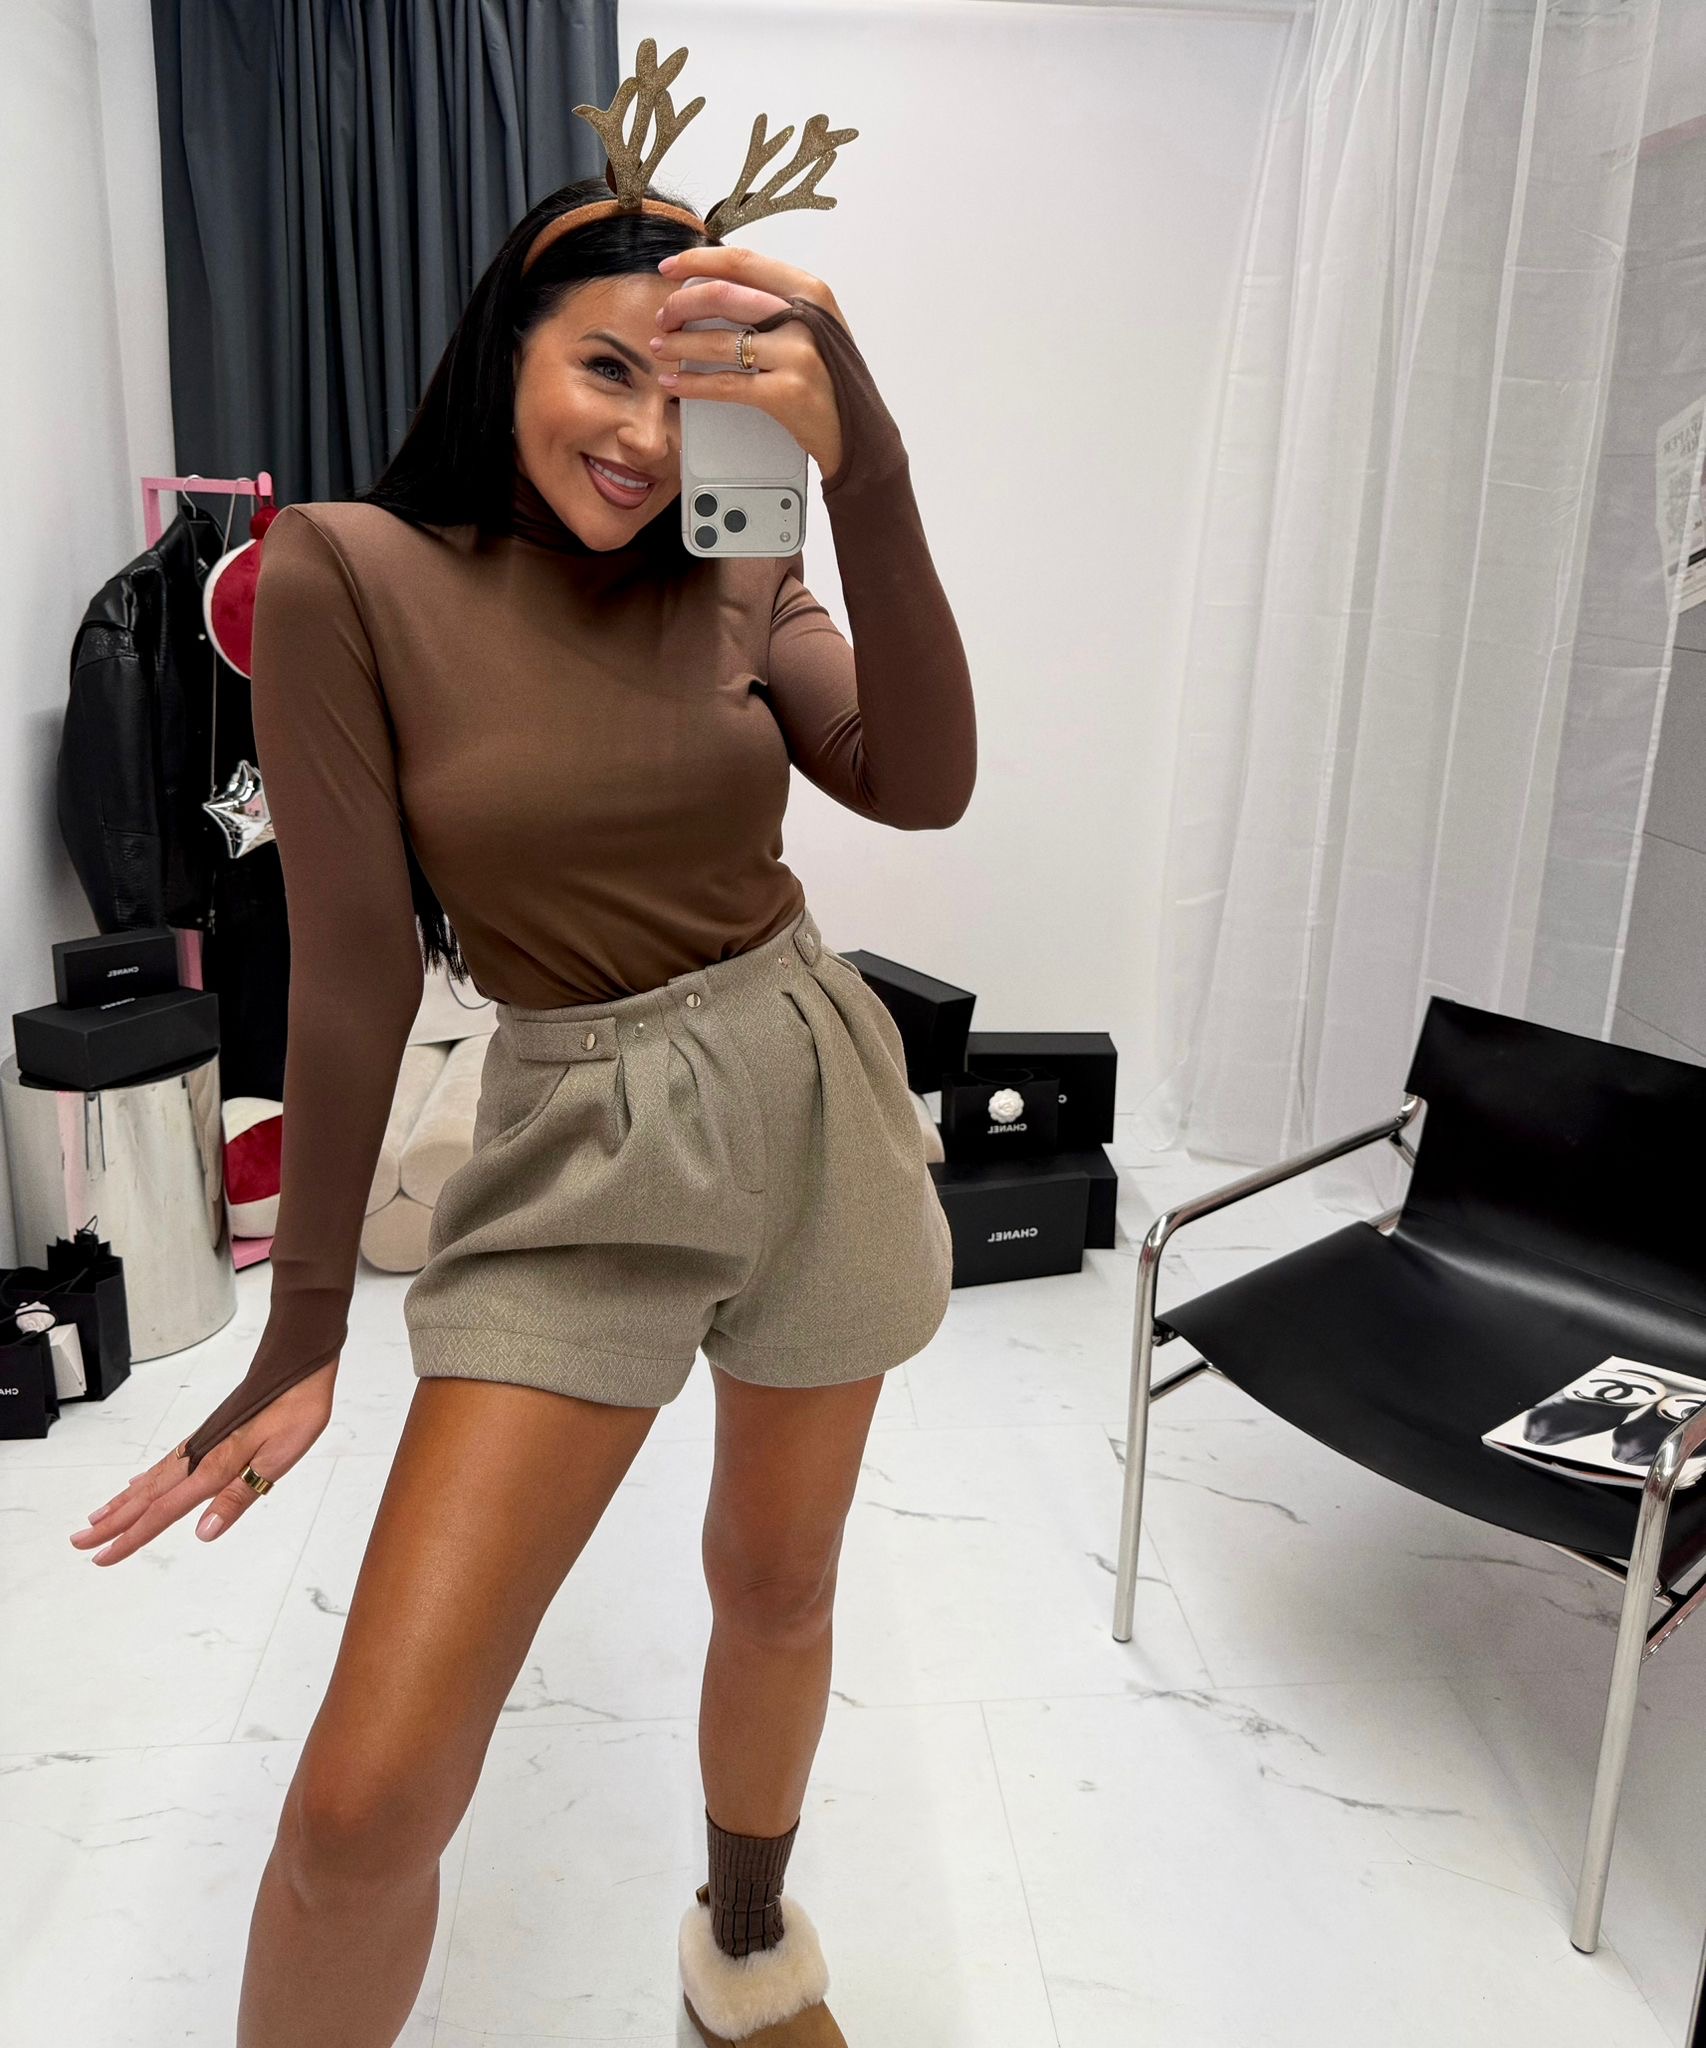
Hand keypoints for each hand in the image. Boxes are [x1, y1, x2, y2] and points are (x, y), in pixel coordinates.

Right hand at [67, 1359, 337, 1565]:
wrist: (300, 1365)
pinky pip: (166, 1463)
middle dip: (112, 1523)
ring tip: (96, 1519)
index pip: (163, 1511)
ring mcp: (201, 1443)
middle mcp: (200, 1455)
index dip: (132, 1538)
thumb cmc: (296, 1410)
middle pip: (146, 1497)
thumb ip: (238, 1496)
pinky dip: (146, 1479)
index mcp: (214, 1466)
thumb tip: (204, 1533)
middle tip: (79, 1543)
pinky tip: (138, 1483)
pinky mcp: (209, 1434)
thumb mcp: (278, 1459)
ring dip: (122, 1501)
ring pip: (151, 1480)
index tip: (103, 1557)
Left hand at [651, 244, 845, 480]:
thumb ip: (777, 304)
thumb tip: (718, 286)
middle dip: (681, 305)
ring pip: (718, 341)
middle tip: (664, 318)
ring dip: (680, 345)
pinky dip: (692, 384)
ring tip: (663, 349)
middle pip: (723, 296)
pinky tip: (674, 383)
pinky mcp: (785, 393)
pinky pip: (725, 384)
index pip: (743, 262)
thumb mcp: (815, 327)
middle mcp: (805, 317)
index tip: (670, 268)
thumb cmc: (831, 379)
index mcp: (810, 291)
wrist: (859, 433)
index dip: (699, 261)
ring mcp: (797, 355)